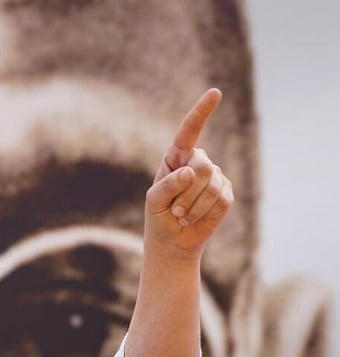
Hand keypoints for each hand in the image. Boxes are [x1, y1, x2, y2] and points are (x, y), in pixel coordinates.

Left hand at [145, 88, 233, 257]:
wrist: (172, 239)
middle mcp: (198, 162)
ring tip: (181, 214)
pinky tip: (194, 217)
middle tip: (174, 209)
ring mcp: (216, 177)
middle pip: (203, 166)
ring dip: (192, 206)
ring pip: (211, 185)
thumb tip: (191, 172)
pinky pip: (220, 199)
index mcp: (177, 157)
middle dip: (186, 192)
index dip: (202, 112)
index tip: (215, 93)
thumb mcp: (154, 200)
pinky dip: (203, 212)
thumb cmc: (159, 215)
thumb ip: (168, 185)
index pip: (190, 130)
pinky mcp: (226, 194)